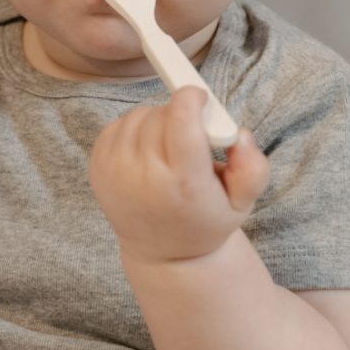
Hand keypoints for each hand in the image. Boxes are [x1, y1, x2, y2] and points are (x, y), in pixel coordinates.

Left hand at [90, 86, 269, 264]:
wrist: (161, 251)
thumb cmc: (204, 220)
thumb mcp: (243, 204)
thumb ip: (252, 168)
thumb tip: (238, 133)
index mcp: (184, 185)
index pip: (181, 121)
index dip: (191, 98)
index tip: (200, 98)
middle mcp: (145, 179)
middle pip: (162, 115)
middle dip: (179, 114)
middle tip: (190, 134)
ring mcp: (115, 173)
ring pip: (139, 116)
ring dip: (157, 120)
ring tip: (168, 146)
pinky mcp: (97, 167)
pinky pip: (118, 124)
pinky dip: (135, 128)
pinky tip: (147, 151)